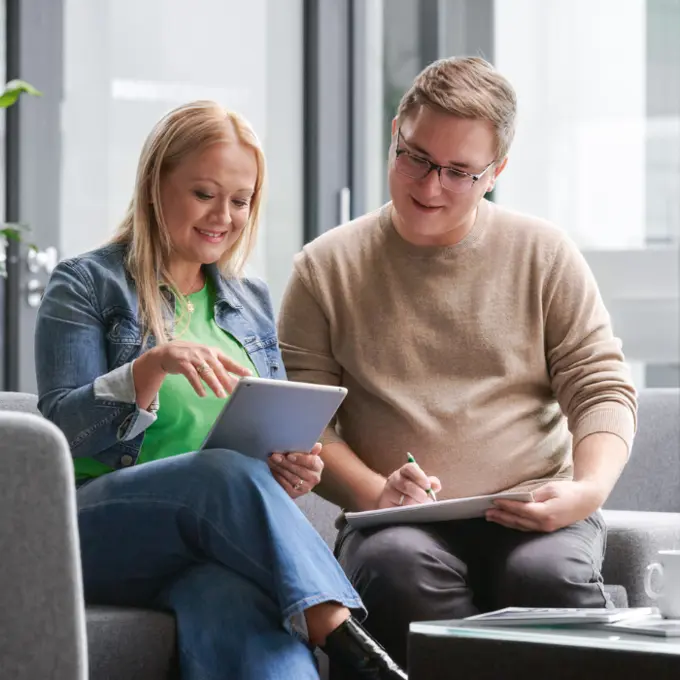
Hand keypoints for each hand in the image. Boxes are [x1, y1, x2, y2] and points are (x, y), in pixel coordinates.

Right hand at [152, 340, 251, 397]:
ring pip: (206, 372)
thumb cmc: (192, 357)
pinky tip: (203, 394)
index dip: (238, 368)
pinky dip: (198, 385)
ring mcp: (194, 358)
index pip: (228, 361)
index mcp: (213, 352)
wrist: (167, 352)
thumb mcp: (207, 359)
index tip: (249, 374)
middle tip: (234, 391)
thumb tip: (235, 381)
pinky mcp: (183, 363)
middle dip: (227, 380)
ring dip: (214, 384)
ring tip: (221, 395)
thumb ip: (220, 369)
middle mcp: (205, 353)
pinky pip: (192, 376)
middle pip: (218, 368)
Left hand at [268, 443, 323, 498]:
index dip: (300, 458)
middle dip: (285, 462)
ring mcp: (305, 488)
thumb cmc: (302, 460)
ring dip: (279, 469)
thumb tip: (318, 446)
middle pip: (299, 470)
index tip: (288, 455)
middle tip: (274, 456)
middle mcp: (314, 478)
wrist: (299, 475)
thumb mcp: (307, 452)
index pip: (311, 462)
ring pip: (291, 478)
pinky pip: (285, 485)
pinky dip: (278, 476)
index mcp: (318, 466)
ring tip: (271, 461)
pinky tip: (273, 469)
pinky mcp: (295, 494)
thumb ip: (311, 448)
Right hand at [376, 463, 441, 508]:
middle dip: (419, 493)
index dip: (419, 476)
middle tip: (426, 499)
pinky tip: (412, 512)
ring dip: (414, 503)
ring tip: (421, 508)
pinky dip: (407, 511)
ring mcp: (388, 491)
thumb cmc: (410, 491)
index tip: (427, 485)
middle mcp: (394, 479)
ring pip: (403, 498)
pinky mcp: (385, 503)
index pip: (410, 468)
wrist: (391, 501)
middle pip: (406, 485)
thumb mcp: (420, 485)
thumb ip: (430, 483)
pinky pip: (398, 508)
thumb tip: (437, 486)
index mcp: (404, 471)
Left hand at [486, 480, 603, 532]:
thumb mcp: (550, 488)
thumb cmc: (568, 491)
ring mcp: (546, 528)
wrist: (586, 501)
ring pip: (521, 526)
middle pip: (518, 521)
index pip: (521, 510)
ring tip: (491, 517)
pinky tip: (506, 520)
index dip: (507, 505)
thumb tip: (519, 498)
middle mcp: (544, 524)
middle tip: (486, 511)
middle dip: (501, 516)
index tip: (494, 500)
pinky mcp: (546, 528)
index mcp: (546, 513)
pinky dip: (514, 524)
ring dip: (505, 521)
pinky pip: (527, 527)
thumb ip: (534, 495)